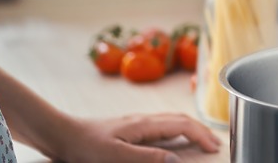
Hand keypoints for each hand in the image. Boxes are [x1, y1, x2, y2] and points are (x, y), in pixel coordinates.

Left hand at [58, 113, 221, 162]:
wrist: (62, 135)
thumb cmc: (85, 146)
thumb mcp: (116, 156)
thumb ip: (147, 158)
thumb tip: (176, 161)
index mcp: (144, 124)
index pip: (182, 125)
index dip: (201, 135)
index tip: (214, 148)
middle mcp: (144, 120)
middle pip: (181, 120)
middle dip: (201, 131)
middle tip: (214, 145)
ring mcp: (137, 123)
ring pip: (172, 121)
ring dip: (190, 129)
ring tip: (201, 140)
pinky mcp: (129, 128)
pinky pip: (161, 126)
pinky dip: (176, 131)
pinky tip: (173, 139)